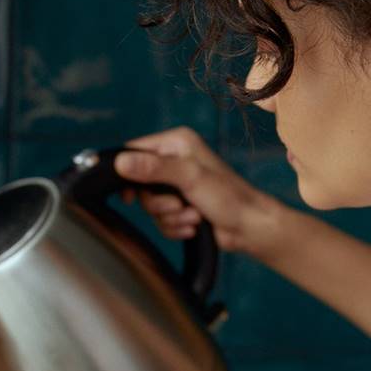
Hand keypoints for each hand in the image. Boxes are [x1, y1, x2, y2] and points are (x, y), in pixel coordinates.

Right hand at [116, 125, 282, 255]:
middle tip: (179, 204)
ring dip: (171, 217)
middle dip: (158, 202)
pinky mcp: (180, 207)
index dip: (126, 172)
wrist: (250, 227)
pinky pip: (161, 221)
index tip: (129, 195)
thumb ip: (154, 168)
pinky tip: (194, 226)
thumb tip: (120, 163)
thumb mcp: (189, 177)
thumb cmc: (228, 197)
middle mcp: (175, 160)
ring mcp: (177, 185)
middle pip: (139, 183)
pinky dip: (176, 227)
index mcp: (177, 142)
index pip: (134, 150)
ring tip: (194, 216)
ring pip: (150, 206)